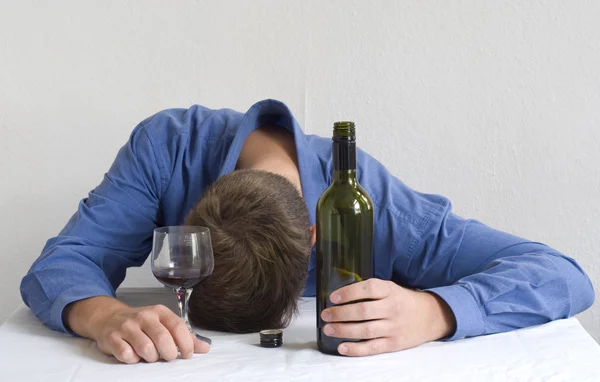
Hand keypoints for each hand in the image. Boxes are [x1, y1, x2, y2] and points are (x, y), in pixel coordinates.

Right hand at [65, 297, 209, 363]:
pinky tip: (133, 354)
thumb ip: (184, 336)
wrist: (108, 318)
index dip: (186, 343)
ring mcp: (127, 326)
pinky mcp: (112, 338)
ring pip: (146, 349)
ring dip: (151, 358)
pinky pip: (127, 355)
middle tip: (167, 356)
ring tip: (150, 355)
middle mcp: (144, 316)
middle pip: (163, 339)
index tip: (187, 354)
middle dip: (169, 354)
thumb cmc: (141, 324)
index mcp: (160, 311)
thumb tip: (205, 348)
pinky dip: (133, 360)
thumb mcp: (163, 324)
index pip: (178, 326)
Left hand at [320, 279, 455, 356]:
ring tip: (328, 328)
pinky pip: (372, 347)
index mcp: (390, 291)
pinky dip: (356, 349)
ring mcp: (394, 327)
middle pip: (363, 311)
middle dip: (341, 313)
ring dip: (344, 330)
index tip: (333, 297)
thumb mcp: (390, 288)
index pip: (368, 288)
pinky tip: (342, 347)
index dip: (349, 292)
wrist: (430, 317)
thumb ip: (370, 291)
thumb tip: (340, 296)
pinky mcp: (394, 343)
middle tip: (325, 315)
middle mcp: (392, 308)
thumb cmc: (402, 301)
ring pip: (365, 330)